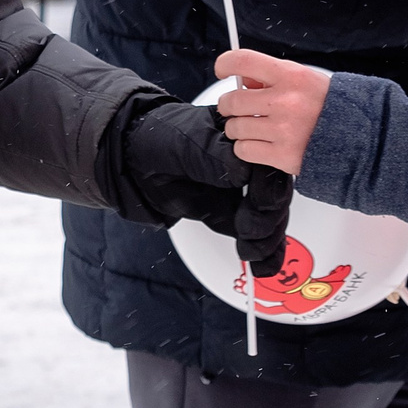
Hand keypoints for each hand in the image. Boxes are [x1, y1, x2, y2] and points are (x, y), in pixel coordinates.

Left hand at [110, 94, 293, 277]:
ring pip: (270, 217)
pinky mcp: (231, 214)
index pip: (270, 164)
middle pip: (276, 194)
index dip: (269, 187)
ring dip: (268, 239)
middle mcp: (247, 165)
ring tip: (252, 252)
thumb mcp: (181, 144)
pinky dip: (265, 253)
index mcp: (241, 139)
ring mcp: (240, 192)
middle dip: (269, 217)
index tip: (260, 203)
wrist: (131, 162)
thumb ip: (212, 156)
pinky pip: (255, 235)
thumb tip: (244, 170)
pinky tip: (264, 268)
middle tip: (249, 230)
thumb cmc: (155, 140)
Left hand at [215, 48, 332, 176]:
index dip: (225, 64)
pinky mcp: (281, 155)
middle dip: (230, 105)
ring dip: (238, 129)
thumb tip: (242, 80)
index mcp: (291, 76)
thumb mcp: (304, 79)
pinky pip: (243, 150)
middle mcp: (285, 101)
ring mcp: (283, 130)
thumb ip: (272, 77)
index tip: (222, 70)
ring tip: (254, 128)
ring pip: (235, 127)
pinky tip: (260, 143)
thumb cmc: (328, 107)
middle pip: (232, 100)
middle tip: (238, 108)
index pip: (244, 61)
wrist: (357, 138)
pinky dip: (246, 148)